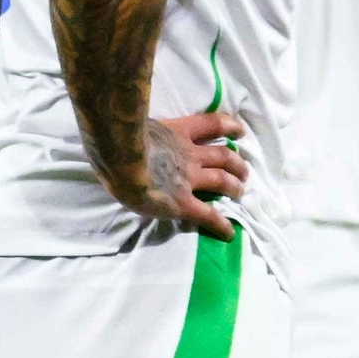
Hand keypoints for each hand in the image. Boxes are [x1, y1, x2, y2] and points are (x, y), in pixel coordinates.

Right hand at [113, 109, 247, 237]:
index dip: (229, 126)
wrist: (118, 160)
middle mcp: (188, 154)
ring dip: (235, 186)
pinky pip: (207, 215)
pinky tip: (228, 233)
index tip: (241, 131)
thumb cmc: (115, 138)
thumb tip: (125, 129)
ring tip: (241, 192)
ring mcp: (187, 178)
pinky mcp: (182, 202)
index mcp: (175, 132)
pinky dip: (220, 224)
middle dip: (236, 163)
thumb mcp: (132, 124)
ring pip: (222, 180)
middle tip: (243, 172)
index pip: (210, 124)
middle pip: (222, 155)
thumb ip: (139, 128)